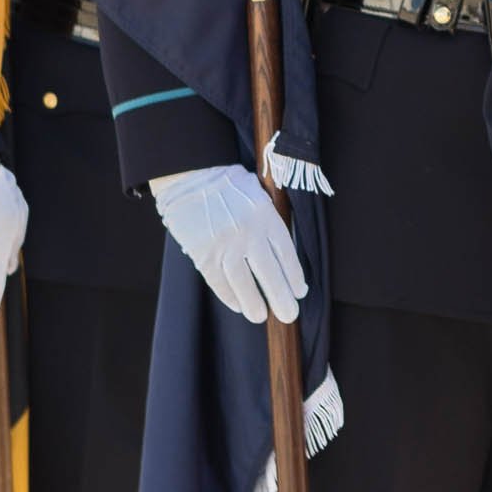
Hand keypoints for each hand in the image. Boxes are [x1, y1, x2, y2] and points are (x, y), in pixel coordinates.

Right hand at [150, 165, 306, 324]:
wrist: (191, 176)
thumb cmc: (228, 185)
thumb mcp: (259, 196)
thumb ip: (271, 222)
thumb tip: (283, 254)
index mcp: (266, 216)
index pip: (286, 254)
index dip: (294, 276)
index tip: (300, 291)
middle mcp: (248, 233)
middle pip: (270, 275)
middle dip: (282, 298)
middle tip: (289, 314)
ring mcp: (225, 246)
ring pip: (243, 284)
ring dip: (254, 304)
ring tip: (261, 315)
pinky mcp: (203, 254)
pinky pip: (219, 282)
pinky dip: (230, 296)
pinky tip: (238, 305)